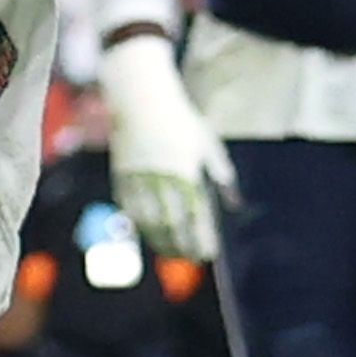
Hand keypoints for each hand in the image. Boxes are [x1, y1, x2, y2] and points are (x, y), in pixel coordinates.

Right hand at [97, 28, 232, 264]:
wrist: (142, 98)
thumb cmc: (181, 120)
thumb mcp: (208, 145)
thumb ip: (221, 175)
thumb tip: (233, 203)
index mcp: (187, 169)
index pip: (196, 213)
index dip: (202, 236)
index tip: (208, 252)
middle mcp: (162, 176)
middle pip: (172, 222)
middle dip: (182, 244)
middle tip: (190, 258)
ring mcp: (139, 176)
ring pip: (148, 219)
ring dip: (159, 239)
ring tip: (169, 251)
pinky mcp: (121, 173)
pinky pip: (128, 206)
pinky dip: (138, 222)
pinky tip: (146, 232)